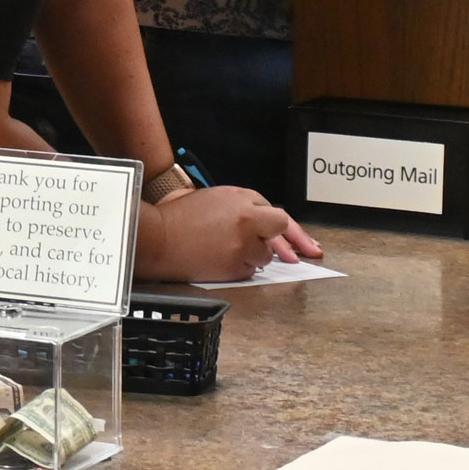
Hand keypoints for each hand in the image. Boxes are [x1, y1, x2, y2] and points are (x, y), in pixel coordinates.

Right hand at [134, 185, 315, 282]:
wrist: (159, 237)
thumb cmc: (181, 216)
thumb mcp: (215, 198)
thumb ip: (243, 207)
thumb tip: (264, 223)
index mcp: (242, 198)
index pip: (279, 215)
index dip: (294, 232)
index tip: (308, 245)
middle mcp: (247, 220)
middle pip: (280, 232)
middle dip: (285, 244)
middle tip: (301, 255)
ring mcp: (242, 245)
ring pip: (264, 257)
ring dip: (255, 256)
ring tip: (230, 250)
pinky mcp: (233, 267)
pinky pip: (248, 271)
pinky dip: (241, 268)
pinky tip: (223, 261)